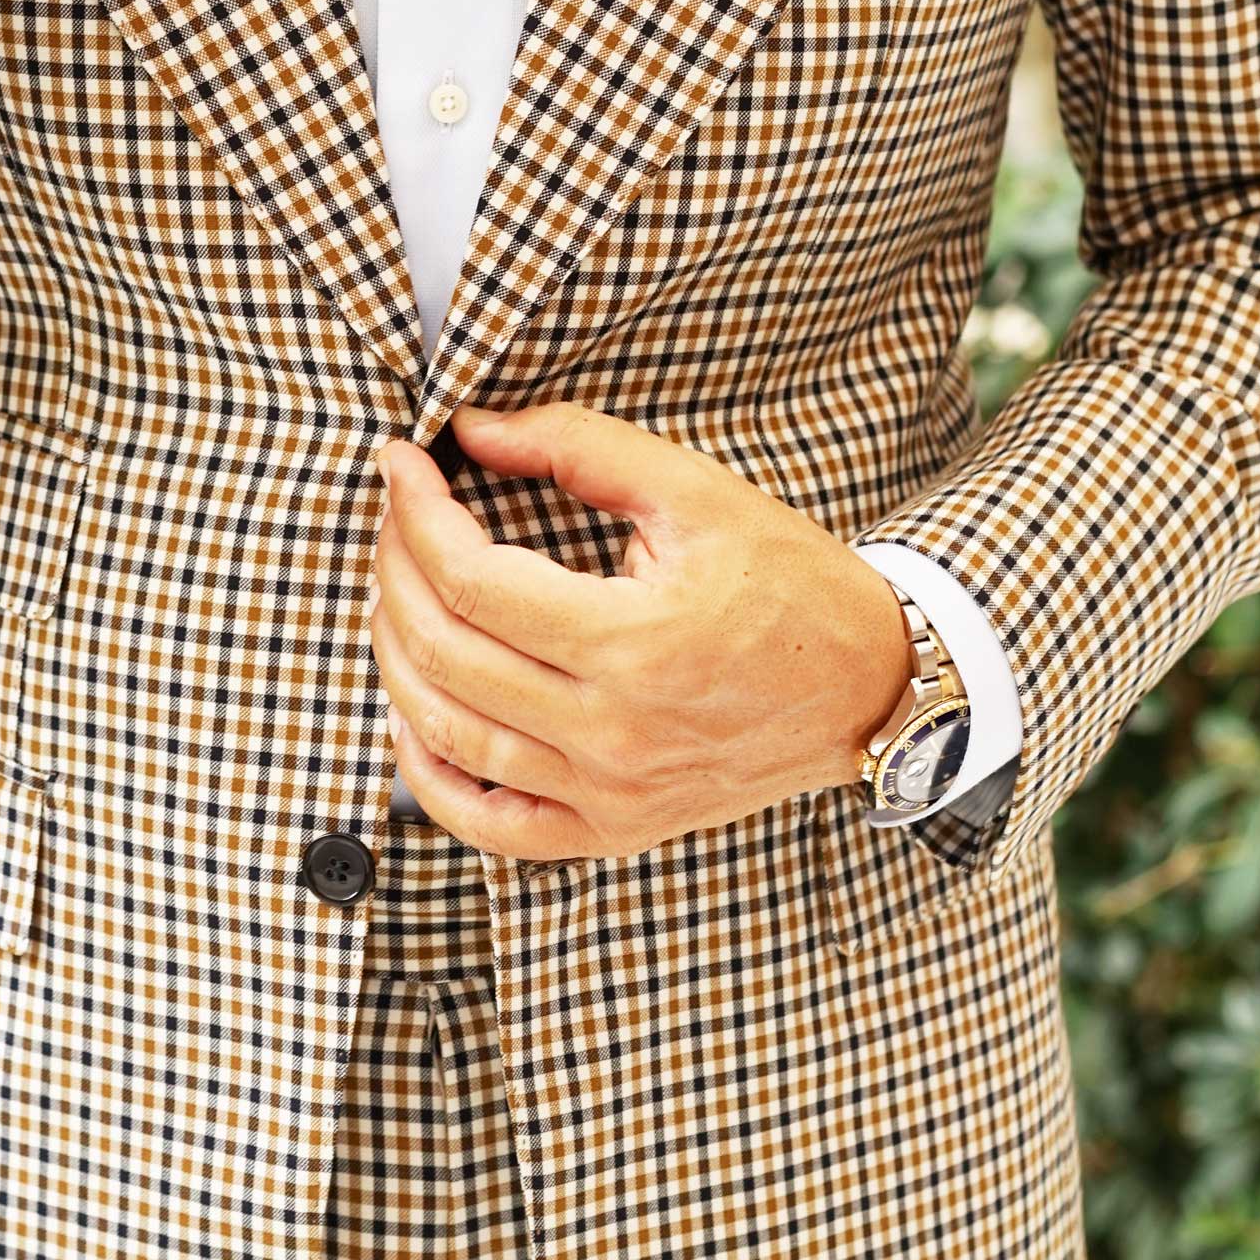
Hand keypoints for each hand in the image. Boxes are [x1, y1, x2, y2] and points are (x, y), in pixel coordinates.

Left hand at [367, 398, 914, 862]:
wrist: (867, 686)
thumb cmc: (790, 584)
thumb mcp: (696, 493)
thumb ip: (580, 447)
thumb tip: (473, 429)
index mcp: (636, 642)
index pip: (474, 580)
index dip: (416, 513)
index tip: (399, 465)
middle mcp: (614, 732)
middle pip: (446, 653)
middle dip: (395, 569)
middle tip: (394, 518)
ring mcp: (609, 794)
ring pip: (448, 735)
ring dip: (397, 657)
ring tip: (393, 593)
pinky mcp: (612, 830)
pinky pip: (488, 826)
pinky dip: (428, 777)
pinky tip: (410, 716)